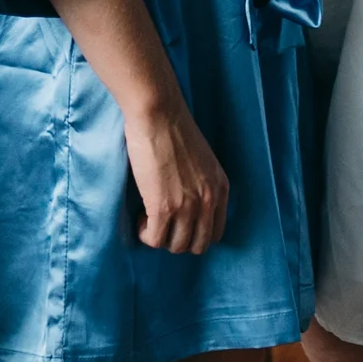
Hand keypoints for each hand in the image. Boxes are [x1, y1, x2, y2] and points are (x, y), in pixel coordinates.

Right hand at [122, 91, 228, 255]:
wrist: (159, 115)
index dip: (195, 234)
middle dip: (178, 240)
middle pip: (197, 245)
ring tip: (150, 220)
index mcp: (221, 189)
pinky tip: (141, 219)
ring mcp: (187, 206)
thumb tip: (189, 207)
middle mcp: (208, 201)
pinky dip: (146, 235)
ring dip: (160, 237)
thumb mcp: (204, 162)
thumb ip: (203, 185)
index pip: (215, 234)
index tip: (179, 225)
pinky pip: (155, 239)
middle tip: (163, 224)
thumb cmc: (175, 131)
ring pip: (176, 246)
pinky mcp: (162, 207)